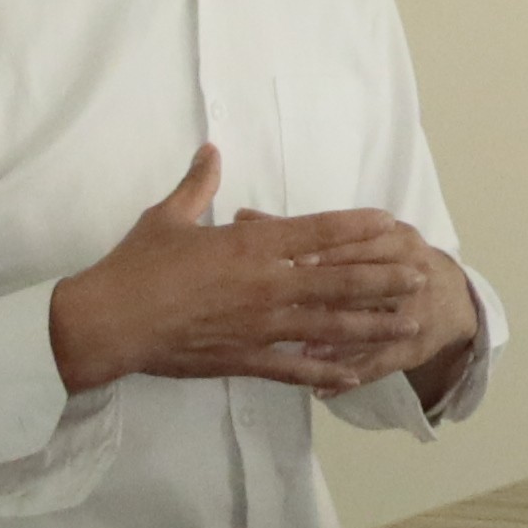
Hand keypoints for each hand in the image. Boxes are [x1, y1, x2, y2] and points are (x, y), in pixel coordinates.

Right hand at [47, 145, 466, 396]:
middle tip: (419, 275)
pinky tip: (352, 376)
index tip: (390, 225)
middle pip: (339, 277)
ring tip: (407, 324)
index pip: (318, 231)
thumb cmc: (135, 266)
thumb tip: (209, 151)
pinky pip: (293, 367)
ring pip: (328, 324)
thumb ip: (197, 185)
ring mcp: (259, 324)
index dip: (358, 227)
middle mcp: (266, 283)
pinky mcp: (243, 359)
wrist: (107, 322)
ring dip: (372, 324)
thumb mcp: (168, 218)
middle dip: (384, 277)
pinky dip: (325, 372)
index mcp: (251, 245)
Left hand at [277, 201, 484, 399]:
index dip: (331, 250)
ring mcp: (416, 313)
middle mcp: (413, 272)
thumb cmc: (389, 261)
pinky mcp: (412, 349)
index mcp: (397, 240)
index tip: (295, 258)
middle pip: (370, 281)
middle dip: (333, 292)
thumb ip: (303, 232)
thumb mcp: (363, 239)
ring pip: (374, 325)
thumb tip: (244, 217)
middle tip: (297, 303)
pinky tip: (319, 390)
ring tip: (304, 350)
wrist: (452, 299)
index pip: (363, 241)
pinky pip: (380, 364)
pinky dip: (350, 377)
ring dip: (339, 338)